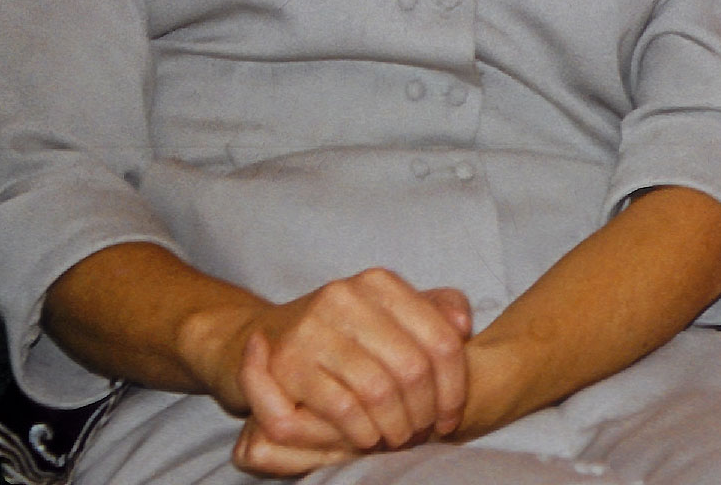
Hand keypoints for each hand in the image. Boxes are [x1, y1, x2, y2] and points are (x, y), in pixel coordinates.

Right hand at [184, 273, 472, 467]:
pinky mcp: (286, 363)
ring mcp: (313, 327)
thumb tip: (464, 324)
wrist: (257, 338)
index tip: (451, 415)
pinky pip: (341, 408)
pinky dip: (360, 431)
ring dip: (394, 426)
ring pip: (379, 391)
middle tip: (423, 432)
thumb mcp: (387, 312)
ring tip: (399, 438)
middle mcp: (347, 296)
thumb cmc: (339, 333)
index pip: (440, 338)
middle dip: (424, 410)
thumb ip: (434, 310)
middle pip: (413, 367)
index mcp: (379, 282)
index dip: (454, 384)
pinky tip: (368, 439)